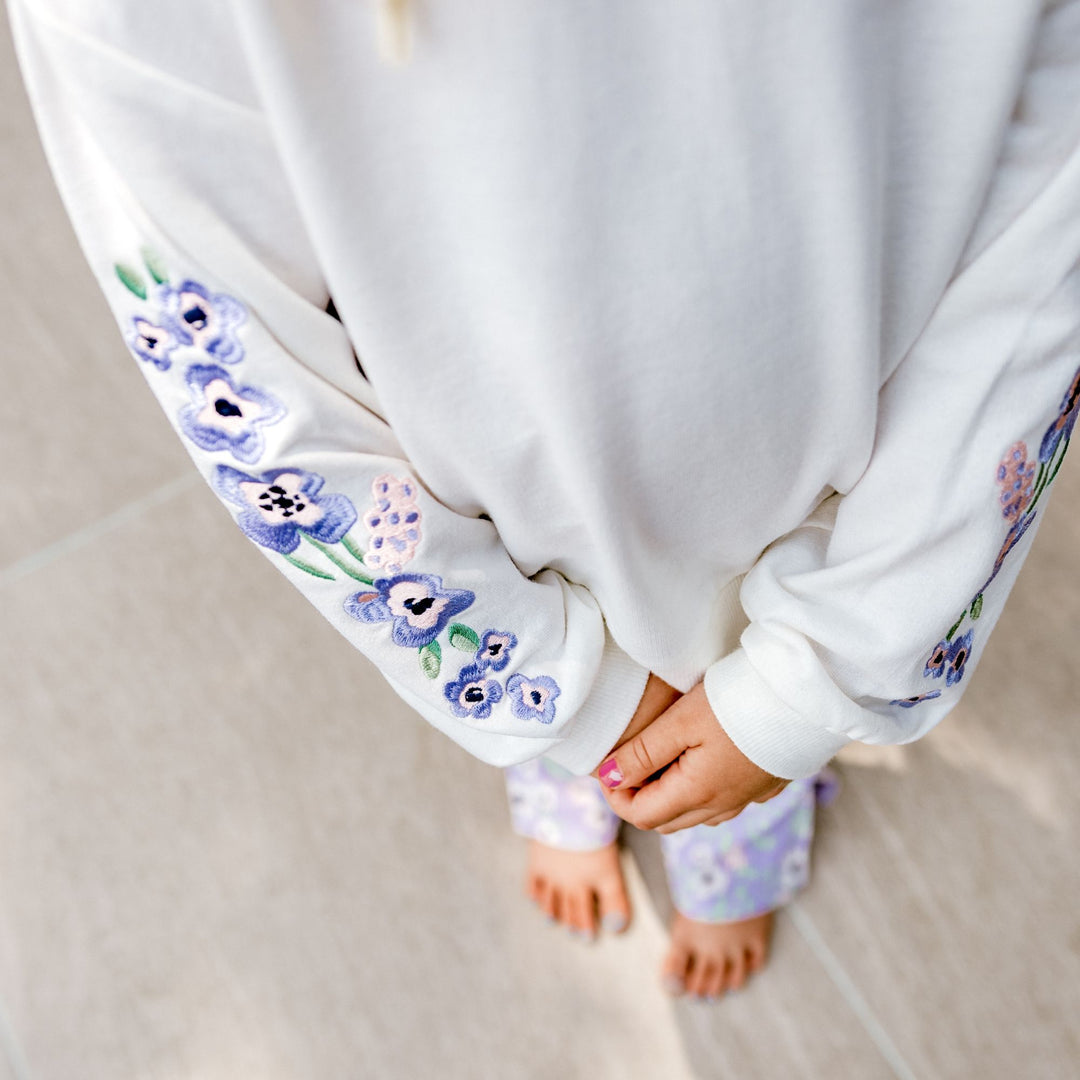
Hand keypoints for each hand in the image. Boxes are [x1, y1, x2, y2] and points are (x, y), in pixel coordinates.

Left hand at [591, 682, 787, 832]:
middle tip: (628, 760)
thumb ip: (641, 754)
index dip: (615, 795)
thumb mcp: (680, 722)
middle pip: (665, 820)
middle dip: (638, 797)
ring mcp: (747, 799)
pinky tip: (700, 756)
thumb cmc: (740, 703)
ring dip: (669, 794)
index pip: (640, 816)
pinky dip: (698, 788)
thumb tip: (608, 778)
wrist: (806, 696)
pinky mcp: (765, 784)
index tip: (607, 764)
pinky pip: (722, 800)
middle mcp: (722, 806)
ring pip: (694, 813)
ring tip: (659, 755)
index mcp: (698, 795)